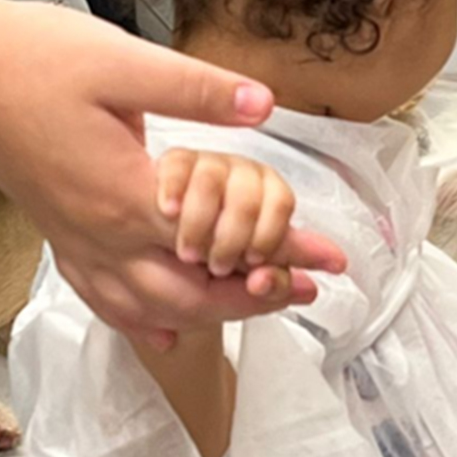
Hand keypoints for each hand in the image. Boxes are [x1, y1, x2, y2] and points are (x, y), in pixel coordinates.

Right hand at [0, 0, 345, 347]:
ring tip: (259, 304)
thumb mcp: (126, 63)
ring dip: (210, 313)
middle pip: (192, 294)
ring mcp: (75, 240)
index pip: (223, 243)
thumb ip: (198, 90)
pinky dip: (141, 321)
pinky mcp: (58, 234)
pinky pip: (102, 298)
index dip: (284, 250)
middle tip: (308, 288)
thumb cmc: (36, 59)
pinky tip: (164, 333)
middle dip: (258, 296)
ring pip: (149, 306)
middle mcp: (102, 234)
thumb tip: (265, 105)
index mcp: (128, 196)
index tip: (331, 256)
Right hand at [157, 149, 300, 302]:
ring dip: (198, 225)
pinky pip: (177, 165)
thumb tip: (310, 288)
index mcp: (270, 203)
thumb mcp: (239, 292)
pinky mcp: (174, 164)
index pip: (282, 203)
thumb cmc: (195, 279)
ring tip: (189, 253)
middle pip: (247, 195)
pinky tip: (171, 213)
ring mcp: (209, 168)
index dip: (269, 237)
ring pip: (211, 180)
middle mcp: (244, 180)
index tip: (254, 261)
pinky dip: (173, 190)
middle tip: (218, 266)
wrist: (147, 270)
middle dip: (231, 240)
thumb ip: (275, 286)